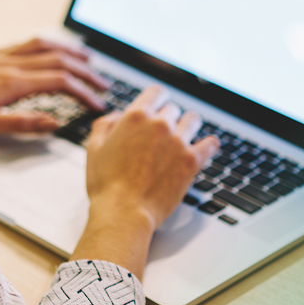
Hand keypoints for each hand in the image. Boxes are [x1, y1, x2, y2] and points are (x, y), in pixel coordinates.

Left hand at [0, 38, 109, 137]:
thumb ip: (22, 123)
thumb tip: (54, 124)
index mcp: (11, 82)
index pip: (59, 82)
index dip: (83, 92)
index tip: (98, 105)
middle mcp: (9, 64)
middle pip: (58, 60)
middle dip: (85, 71)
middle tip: (103, 85)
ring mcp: (0, 57)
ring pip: (44, 47)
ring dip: (70, 52)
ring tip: (88, 61)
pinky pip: (27, 44)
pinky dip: (48, 45)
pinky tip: (51, 50)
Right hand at [71, 86, 220, 278]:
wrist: (124, 212)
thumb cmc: (106, 185)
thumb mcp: (93, 149)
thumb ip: (104, 125)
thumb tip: (115, 116)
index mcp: (135, 117)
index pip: (156, 92)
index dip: (157, 98)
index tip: (159, 103)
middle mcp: (159, 124)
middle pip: (173, 109)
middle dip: (168, 118)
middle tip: (164, 132)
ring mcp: (178, 142)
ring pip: (192, 121)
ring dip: (188, 126)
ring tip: (184, 136)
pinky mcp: (192, 161)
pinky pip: (210, 144)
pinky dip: (209, 143)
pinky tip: (207, 145)